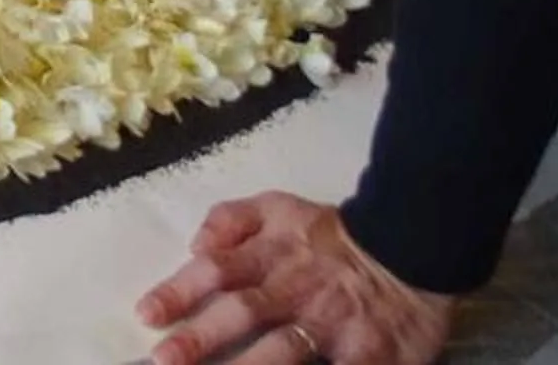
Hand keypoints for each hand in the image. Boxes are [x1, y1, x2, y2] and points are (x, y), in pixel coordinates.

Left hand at [137, 196, 456, 364]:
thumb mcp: (278, 206)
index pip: (214, 271)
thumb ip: (231, 219)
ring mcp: (332, 323)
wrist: (411, 243)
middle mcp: (295, 289)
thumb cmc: (332, 232)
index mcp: (270, 254)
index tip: (146, 315)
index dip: (178, 292)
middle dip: (201, 338)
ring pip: (285, 350)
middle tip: (163, 359)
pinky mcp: (369, 352)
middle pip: (243, 313)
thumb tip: (194, 245)